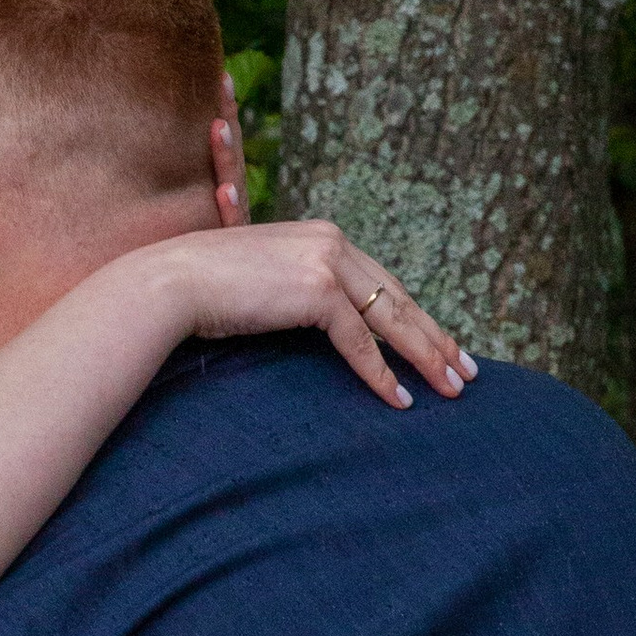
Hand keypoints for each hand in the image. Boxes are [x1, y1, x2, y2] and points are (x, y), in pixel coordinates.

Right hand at [158, 221, 473, 407]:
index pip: (383, 282)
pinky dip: (382, 374)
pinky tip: (401, 399)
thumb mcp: (260, 283)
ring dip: (426, 357)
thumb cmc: (202, 291)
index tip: (442, 344)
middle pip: (398, 298)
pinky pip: (361, 341)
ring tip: (452, 389)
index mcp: (323, 236)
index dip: (415, 317)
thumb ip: (293, 291)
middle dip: (436, 338)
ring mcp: (327, 261)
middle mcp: (332, 241)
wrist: (169, 282)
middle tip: (466, 371)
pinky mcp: (317, 290)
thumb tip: (313, 321)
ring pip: (392, 319)